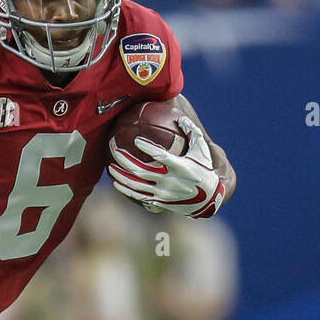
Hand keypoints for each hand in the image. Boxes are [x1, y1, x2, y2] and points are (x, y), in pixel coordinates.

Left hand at [108, 115, 226, 218]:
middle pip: (142, 171)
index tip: (136, 141)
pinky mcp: (159, 202)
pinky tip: (116, 183)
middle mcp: (169, 181)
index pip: (161, 156)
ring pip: (137, 186)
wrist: (208, 200)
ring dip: (122, 177)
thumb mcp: (201, 150)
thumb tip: (180, 117)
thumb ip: (191, 132)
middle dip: (126, 161)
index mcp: (180, 167)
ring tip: (111, 168)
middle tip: (115, 151)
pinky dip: (127, 190)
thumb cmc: (204, 170)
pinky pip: (139, 196)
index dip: (148, 148)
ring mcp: (163, 193)